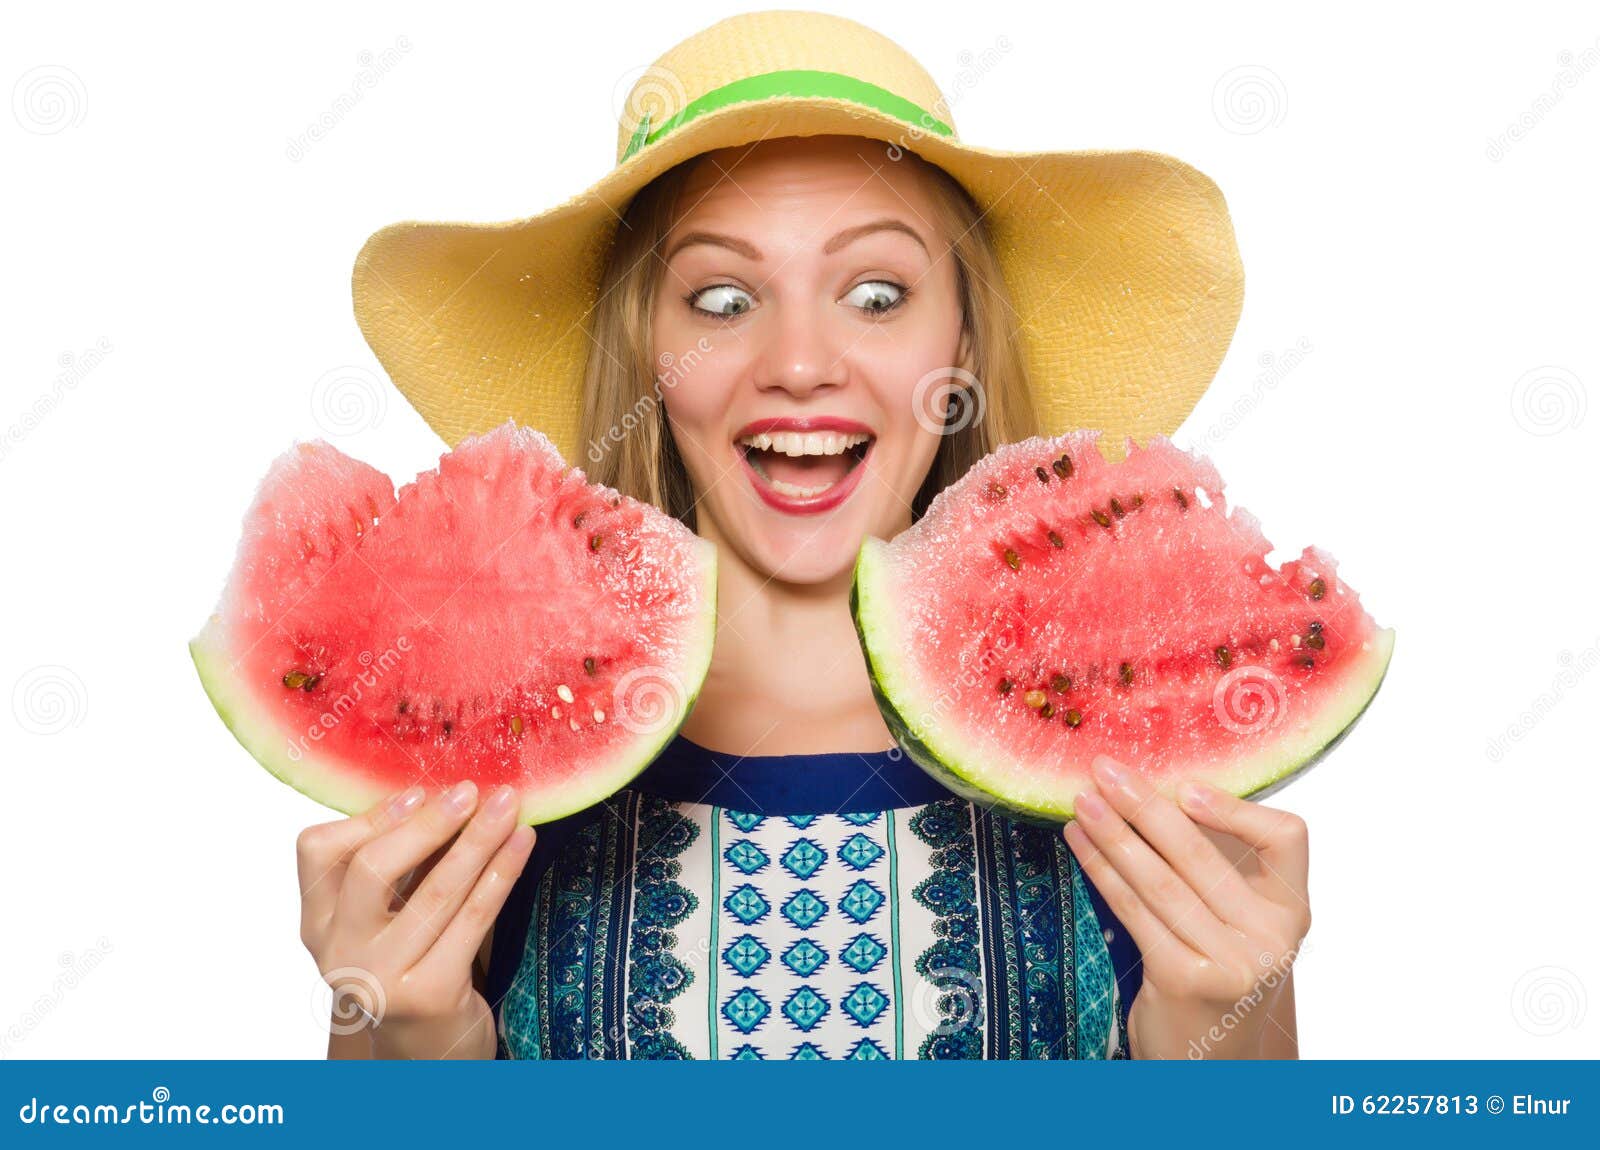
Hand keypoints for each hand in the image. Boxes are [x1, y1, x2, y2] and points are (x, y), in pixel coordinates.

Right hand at [296, 780, 535, 1058]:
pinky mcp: (429, 995)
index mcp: (319, 924)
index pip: (318, 852)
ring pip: (434, 892)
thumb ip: (401, 862)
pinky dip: (502, 873)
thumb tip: (443, 791)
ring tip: (508, 804)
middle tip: (470, 791)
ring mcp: (381, 978)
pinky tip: (522, 842)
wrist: (431, 1052)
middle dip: (427, 824)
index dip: (371, 815)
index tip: (419, 791)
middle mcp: (338, 953)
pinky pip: (473, 918)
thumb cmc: (415, 963)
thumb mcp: (389, 916)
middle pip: (371, 869)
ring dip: (477, 839)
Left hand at [1062, 754, 1309, 1059]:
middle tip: (1105, 768)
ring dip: (1113, 833)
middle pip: (1202, 854)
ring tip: (1081, 800)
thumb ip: (1215, 865)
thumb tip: (1156, 788)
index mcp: (1291, 910)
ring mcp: (1233, 962)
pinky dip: (1102, 870)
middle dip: (1145, 805)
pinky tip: (1079, 843)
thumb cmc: (1213, 971)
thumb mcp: (1233, 920)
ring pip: (1161, 880)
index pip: (1287, 838)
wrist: (1206, 1059)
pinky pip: (1135, 910)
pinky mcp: (1187, 980)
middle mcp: (1272, 937)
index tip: (1185, 784)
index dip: (1238, 807)